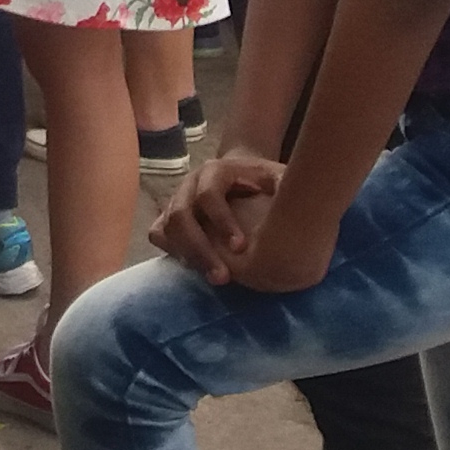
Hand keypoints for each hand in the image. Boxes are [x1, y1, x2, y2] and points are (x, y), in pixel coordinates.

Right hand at [148, 149, 283, 283]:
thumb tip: (291, 194)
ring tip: (215, 279)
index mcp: (215, 170)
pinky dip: (172, 251)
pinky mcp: (170, 217)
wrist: (241, 175)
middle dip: (199, 249)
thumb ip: (284, 184)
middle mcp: (190, 183)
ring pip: (166, 227)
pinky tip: (196, 269)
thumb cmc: (263, 181)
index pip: (208, 195)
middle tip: (223, 278)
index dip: (222, 221)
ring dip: (187, 256)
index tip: (241, 248)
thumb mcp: (277, 176)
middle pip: (179, 215)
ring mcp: (177, 199)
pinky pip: (158, 234)